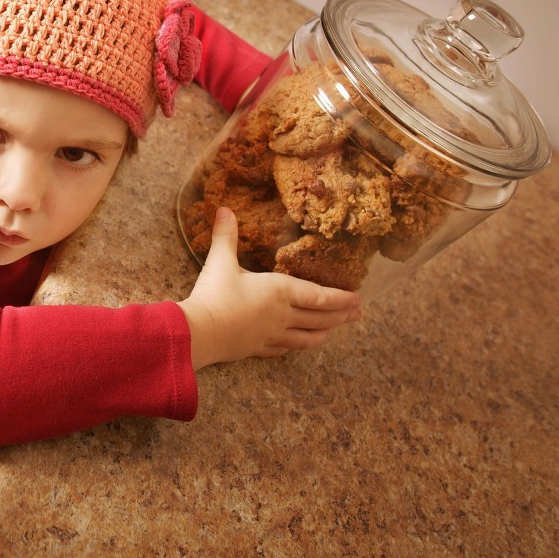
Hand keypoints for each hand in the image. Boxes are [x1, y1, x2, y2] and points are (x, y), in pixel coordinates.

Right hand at [179, 207, 361, 368]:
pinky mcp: (258, 349)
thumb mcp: (221, 261)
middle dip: (341, 315)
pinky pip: (286, 348)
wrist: (200, 332)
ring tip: (335, 330)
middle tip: (358, 314)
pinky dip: (298, 344)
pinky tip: (300, 344)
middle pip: (319, 317)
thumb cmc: (215, 294)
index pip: (319, 296)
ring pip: (307, 336)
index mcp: (280, 291)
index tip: (358, 299)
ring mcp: (272, 334)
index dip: (341, 298)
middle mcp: (283, 315)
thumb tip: (225, 209)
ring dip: (324, 332)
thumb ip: (226, 236)